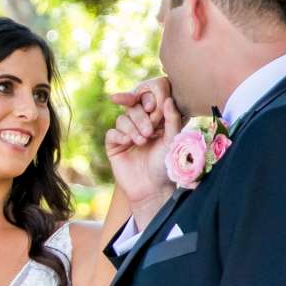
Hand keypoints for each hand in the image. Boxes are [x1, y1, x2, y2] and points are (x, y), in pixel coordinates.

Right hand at [106, 78, 182, 210]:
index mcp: (155, 122)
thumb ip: (172, 119)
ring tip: (141, 142)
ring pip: (122, 119)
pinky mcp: (114, 146)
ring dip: (131, 129)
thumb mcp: (172, 140)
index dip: (147, 101)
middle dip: (140, 119)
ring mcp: (126, 135)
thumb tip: (167, 98)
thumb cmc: (166, 165)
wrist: (152, 187)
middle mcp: (140, 126)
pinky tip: (127, 143)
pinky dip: (119, 136)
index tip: (151, 108)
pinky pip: (112, 132)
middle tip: (149, 133)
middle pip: (133, 109)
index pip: (147, 102)